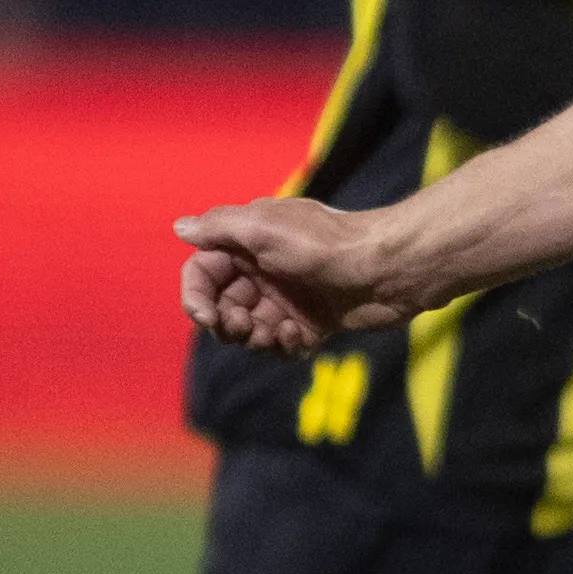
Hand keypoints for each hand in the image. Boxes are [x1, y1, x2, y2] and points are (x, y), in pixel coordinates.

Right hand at [175, 197, 425, 353]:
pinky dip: (282, 346)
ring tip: (276, 331)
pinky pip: (282, 345)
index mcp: (248, 244)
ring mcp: (289, 298)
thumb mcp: (265, 227)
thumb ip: (220, 228)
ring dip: (254, 338)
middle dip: (226, 322)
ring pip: (250, 330)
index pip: (203, 274)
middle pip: (223, 307)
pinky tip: (297, 337)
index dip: (196, 296)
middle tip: (244, 325)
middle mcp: (265, 271)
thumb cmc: (328, 243)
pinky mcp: (314, 323)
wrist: (392, 268)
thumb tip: (181, 227)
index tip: (206, 316)